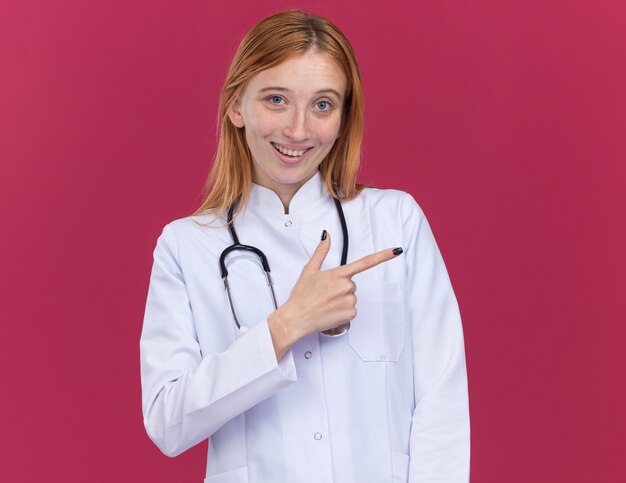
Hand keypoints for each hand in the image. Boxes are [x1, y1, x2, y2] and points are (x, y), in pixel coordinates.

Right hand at [268, 230, 401, 358]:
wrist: (296, 317)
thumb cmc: (301, 296)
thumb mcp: (310, 270)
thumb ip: (321, 252)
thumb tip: (326, 236)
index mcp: (338, 274)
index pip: (365, 262)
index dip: (383, 256)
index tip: (396, 251)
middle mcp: (346, 286)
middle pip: (352, 284)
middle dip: (341, 289)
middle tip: (325, 294)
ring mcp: (349, 301)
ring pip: (351, 298)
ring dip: (341, 301)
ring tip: (326, 304)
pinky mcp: (350, 314)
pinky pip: (351, 311)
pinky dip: (342, 313)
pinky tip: (330, 312)